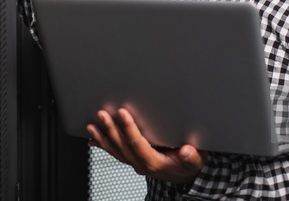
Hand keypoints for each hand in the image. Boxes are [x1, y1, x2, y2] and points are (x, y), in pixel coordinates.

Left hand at [87, 108, 206, 184]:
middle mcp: (142, 164)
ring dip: (103, 137)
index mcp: (155, 163)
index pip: (138, 144)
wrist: (184, 175)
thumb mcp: (196, 160)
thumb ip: (192, 157)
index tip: (123, 114)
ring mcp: (135, 162)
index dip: (129, 129)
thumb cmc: (189, 164)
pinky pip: (115, 153)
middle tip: (101, 115)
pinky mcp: (132, 159)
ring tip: (92, 125)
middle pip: (122, 147)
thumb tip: (186, 151)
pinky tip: (94, 139)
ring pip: (115, 151)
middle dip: (110, 129)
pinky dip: (103, 145)